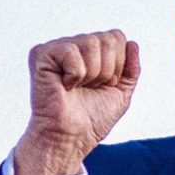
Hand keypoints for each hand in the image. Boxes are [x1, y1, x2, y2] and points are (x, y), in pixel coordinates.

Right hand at [15, 31, 140, 174]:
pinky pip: (71, 51)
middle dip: (107, 70)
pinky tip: (64, 86)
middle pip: (108, 39)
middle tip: (90, 88)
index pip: (117, 37)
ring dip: (92, 73)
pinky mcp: (42, 54)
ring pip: (92, 43)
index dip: (118, 65)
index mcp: (92, 53)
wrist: (72, 137)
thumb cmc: (92, 119)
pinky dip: (75, 74)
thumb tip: (132, 43)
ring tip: (78, 87)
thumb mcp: (121, 94)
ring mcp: (58, 48)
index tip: (104, 85)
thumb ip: (131, 69)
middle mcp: (75, 46)